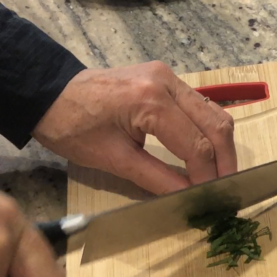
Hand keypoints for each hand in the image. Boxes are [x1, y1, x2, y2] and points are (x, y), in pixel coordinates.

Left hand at [32, 61, 236, 194]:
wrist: (48, 94)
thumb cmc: (72, 128)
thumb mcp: (114, 160)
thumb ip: (158, 179)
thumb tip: (191, 197)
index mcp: (151, 102)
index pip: (196, 145)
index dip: (208, 176)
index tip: (213, 200)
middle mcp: (166, 82)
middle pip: (216, 124)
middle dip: (226, 161)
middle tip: (228, 189)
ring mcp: (168, 76)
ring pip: (214, 112)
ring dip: (221, 145)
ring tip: (218, 174)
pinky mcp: (165, 78)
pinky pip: (199, 105)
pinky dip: (207, 130)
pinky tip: (205, 153)